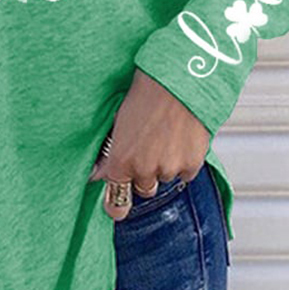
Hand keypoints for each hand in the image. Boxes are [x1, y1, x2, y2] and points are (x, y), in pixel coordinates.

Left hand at [90, 68, 210, 220]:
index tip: (117, 210)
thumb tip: (97, 173)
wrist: (176, 80)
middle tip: (149, 148)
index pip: (116, 201)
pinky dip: (184, 161)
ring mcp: (168, 169)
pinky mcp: (191, 164)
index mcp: (121, 161)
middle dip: (145, 173)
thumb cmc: (145, 95)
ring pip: (165, 178)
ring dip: (165, 164)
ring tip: (166, 136)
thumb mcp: (117, 122)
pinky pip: (185, 173)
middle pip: (144, 188)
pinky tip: (181, 139)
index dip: (117, 206)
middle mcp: (143, 170)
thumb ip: (110, 153)